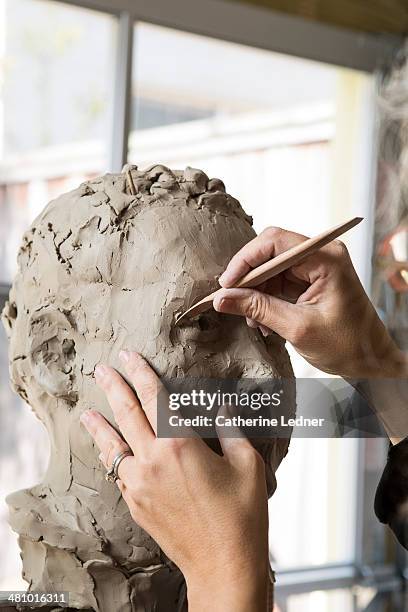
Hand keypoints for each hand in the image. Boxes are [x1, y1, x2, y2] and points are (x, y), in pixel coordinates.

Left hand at [80, 351, 268, 611]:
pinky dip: (109, 456)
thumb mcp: (247, 464)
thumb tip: (221, 407)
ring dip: (100, 425)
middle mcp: (152, 461)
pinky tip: (107, 450)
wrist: (223, 566)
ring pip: (112, 446)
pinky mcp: (136, 505)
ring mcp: (139, 486)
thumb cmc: (241, 515)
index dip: (141, 374)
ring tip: (87, 412)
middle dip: (113, 388)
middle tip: (100, 370)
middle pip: (126, 415)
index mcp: (180, 445)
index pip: (154, 398)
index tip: (129, 357)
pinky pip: (117, 472)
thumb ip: (231, 429)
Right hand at [214, 226, 406, 378]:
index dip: (246, 259)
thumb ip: (259, 309)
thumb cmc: (348, 344)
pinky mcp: (309, 281)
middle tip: (230, 300)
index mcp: (326, 259)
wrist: (370, 360)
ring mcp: (315, 268)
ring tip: (252, 319)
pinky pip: (277, 281)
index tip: (227, 283)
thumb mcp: (298, 328)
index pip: (276, 242)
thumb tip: (223, 298)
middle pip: (270, 252)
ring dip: (255, 292)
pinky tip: (262, 320)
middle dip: (248, 277)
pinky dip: (264, 299)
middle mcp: (321, 256)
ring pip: (270, 268)